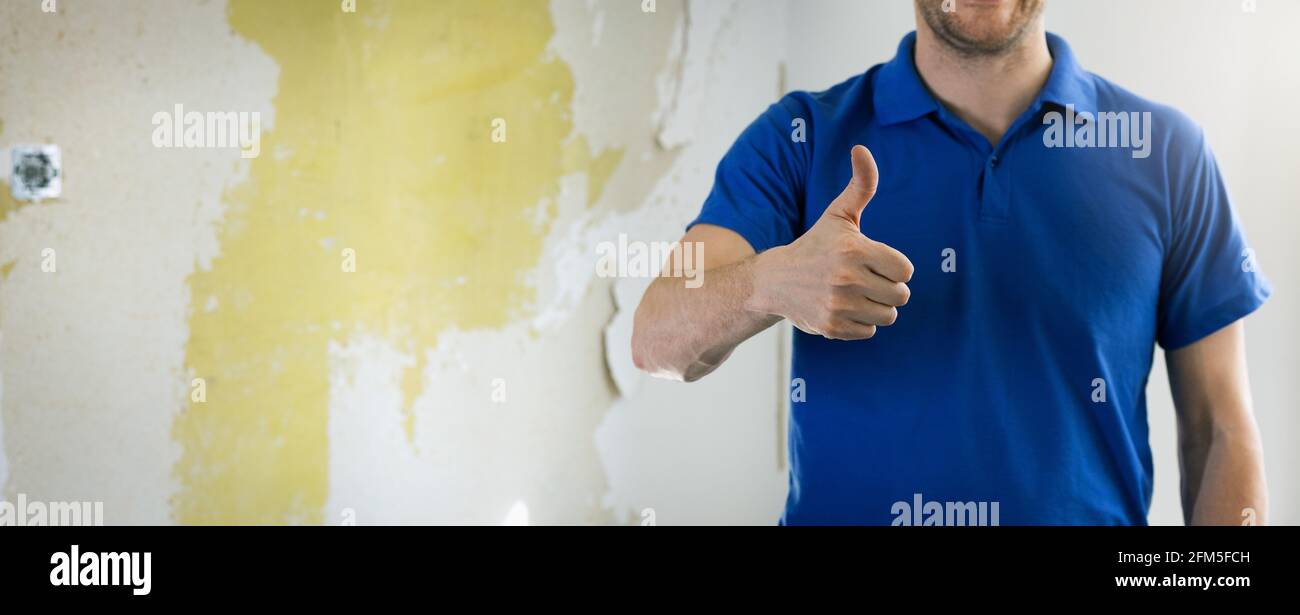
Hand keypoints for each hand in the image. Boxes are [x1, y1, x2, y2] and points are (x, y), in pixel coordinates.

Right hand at [752, 145, 913, 339]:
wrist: (774, 282)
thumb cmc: (815, 245)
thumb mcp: (838, 215)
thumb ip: (860, 185)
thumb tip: (862, 149)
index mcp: (854, 250)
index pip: (905, 270)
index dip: (894, 267)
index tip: (875, 262)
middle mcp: (847, 279)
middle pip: (900, 295)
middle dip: (888, 288)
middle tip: (866, 280)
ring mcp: (839, 305)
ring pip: (888, 315)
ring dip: (876, 306)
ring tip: (856, 294)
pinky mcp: (832, 327)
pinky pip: (869, 331)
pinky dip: (860, 323)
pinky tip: (843, 308)